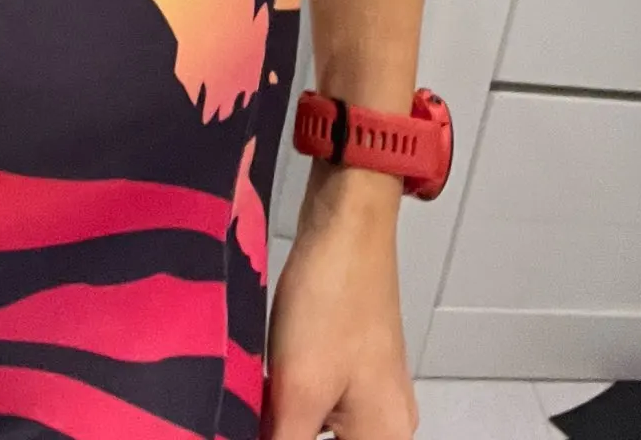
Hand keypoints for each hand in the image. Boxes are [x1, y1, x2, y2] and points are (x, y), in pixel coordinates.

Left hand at [264, 165, 417, 439]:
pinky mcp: (352, 362)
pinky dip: (289, 400)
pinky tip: (263, 383)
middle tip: (252, 409)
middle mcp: (388, 422)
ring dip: (284, 421)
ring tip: (254, 399)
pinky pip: (319, 403)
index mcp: (385, 438)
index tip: (266, 424)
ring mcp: (371, 389)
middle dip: (285, 433)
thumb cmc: (331, 299)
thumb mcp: (298, 391)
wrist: (346, 222)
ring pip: (320, 430)